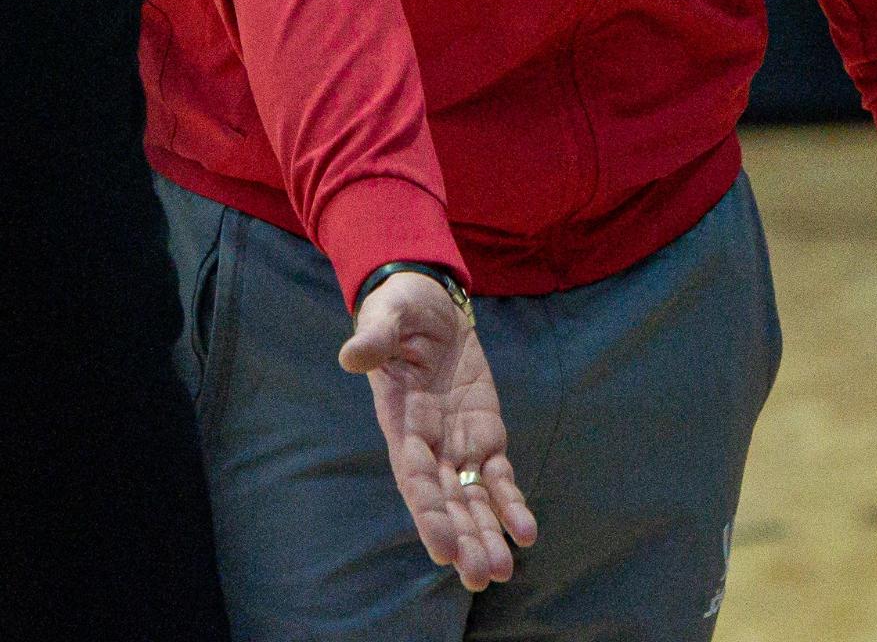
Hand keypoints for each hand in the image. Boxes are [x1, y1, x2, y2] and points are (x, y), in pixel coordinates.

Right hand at [338, 271, 536, 591]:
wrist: (431, 301)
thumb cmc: (402, 307)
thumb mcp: (388, 313)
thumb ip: (375, 337)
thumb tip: (352, 355)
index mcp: (401, 419)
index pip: (415, 472)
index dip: (428, 509)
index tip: (443, 547)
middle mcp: (428, 442)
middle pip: (444, 499)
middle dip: (461, 537)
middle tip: (477, 576)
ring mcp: (458, 442)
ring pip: (471, 498)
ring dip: (484, 534)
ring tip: (499, 572)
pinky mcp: (485, 434)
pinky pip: (498, 476)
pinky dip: (510, 504)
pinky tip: (525, 533)